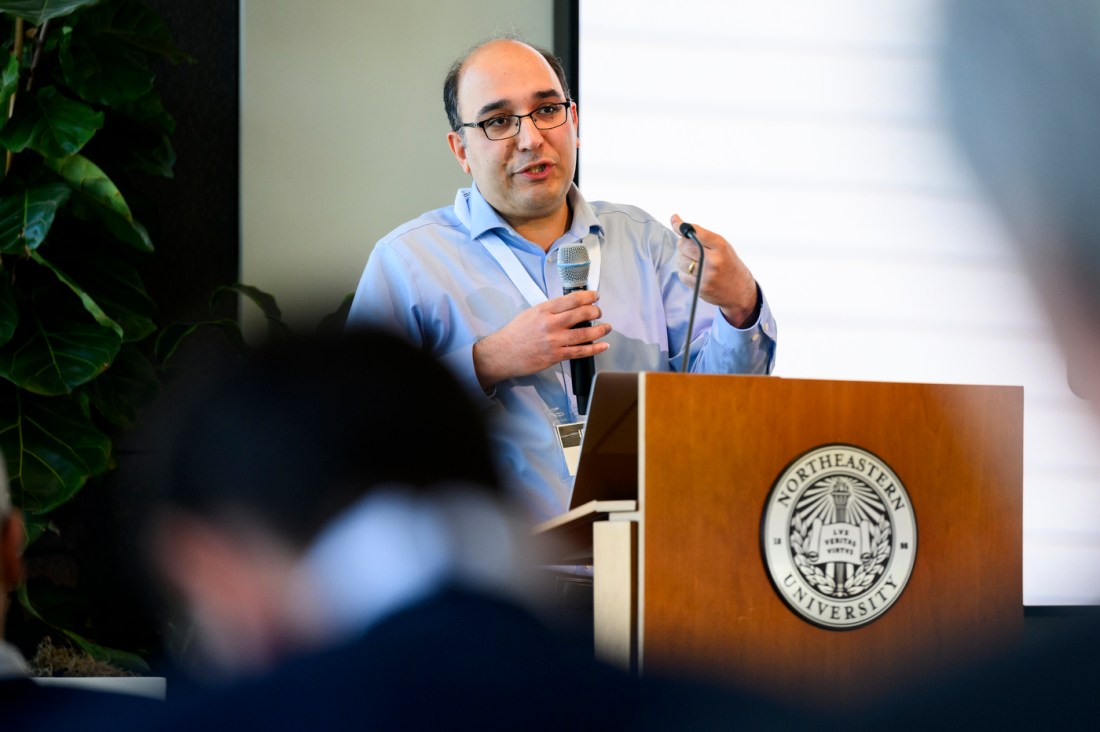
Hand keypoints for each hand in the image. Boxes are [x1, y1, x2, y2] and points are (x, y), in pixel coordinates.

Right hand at [473, 290, 611, 389]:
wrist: (503, 353)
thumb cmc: (515, 333)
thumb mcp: (531, 313)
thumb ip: (550, 310)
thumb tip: (569, 307)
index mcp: (544, 309)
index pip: (572, 299)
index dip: (588, 296)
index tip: (595, 296)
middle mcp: (551, 323)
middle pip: (582, 313)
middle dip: (595, 311)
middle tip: (599, 312)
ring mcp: (554, 340)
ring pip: (585, 333)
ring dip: (600, 330)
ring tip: (606, 327)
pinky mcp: (556, 356)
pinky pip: (580, 352)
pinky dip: (594, 349)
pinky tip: (603, 345)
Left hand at [671, 214, 758, 327]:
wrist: (741, 290)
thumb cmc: (729, 264)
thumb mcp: (721, 246)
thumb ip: (700, 234)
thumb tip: (676, 220)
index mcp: (720, 245)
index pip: (694, 232)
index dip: (681, 226)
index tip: (675, 221)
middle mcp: (713, 260)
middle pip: (683, 245)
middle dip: (683, 245)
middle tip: (691, 249)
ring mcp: (706, 275)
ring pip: (680, 260)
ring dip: (683, 259)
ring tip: (696, 263)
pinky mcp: (700, 288)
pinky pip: (681, 275)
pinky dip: (685, 272)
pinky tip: (696, 273)